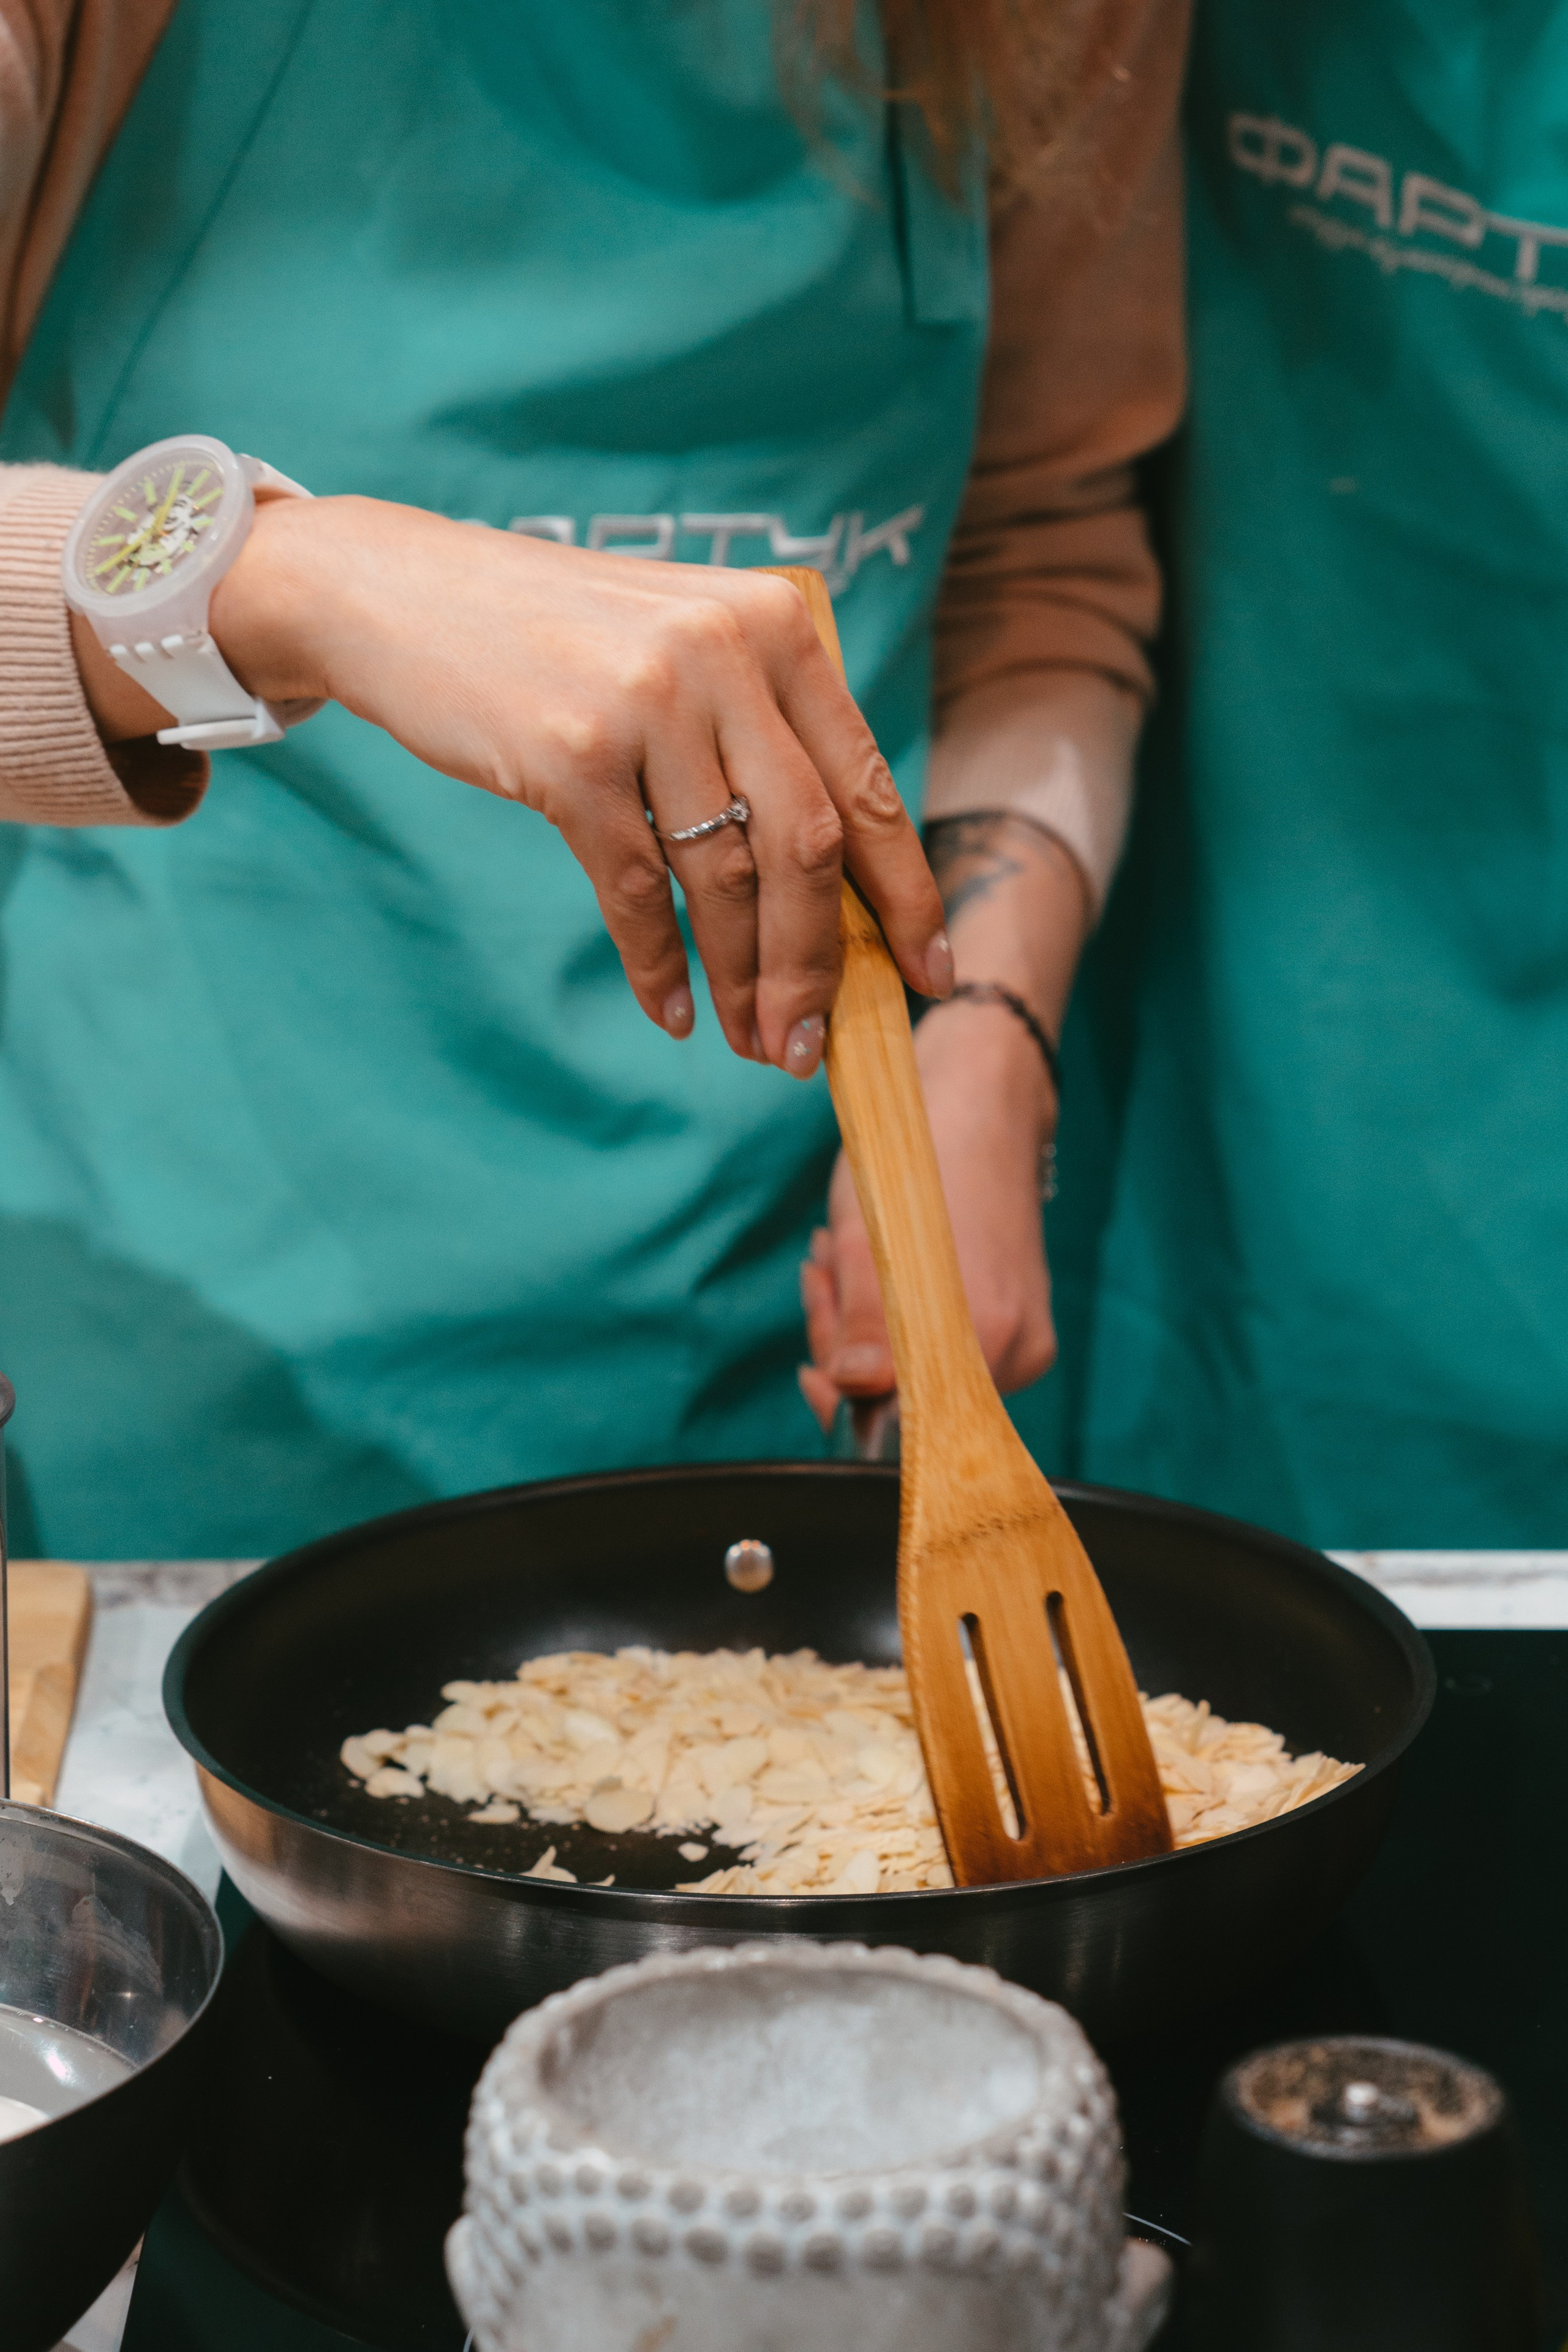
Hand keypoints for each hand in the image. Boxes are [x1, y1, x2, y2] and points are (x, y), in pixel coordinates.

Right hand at [85, 496, 951, 1072]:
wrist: (405, 592)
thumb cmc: (561, 638)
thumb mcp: (686, 646)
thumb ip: (763, 732)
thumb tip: (838, 888)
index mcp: (775, 628)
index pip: (866, 785)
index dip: (907, 892)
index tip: (931, 971)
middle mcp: (722, 655)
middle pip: (807, 849)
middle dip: (818, 964)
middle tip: (811, 1043)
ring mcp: (644, 705)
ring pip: (725, 880)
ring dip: (745, 980)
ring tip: (752, 1042)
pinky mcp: (568, 757)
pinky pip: (636, 892)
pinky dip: (660, 966)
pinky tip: (674, 1012)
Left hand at [798, 996, 1056, 1429]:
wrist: (981, 1092)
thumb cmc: (921, 1153)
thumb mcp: (867, 1238)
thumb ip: (863, 1326)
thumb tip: (854, 1395)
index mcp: (988, 1338)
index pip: (907, 1423)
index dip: (848, 1404)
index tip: (811, 1368)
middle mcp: (1017, 1350)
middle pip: (907, 1396)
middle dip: (847, 1345)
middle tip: (824, 1274)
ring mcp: (1020, 1334)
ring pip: (914, 1364)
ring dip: (861, 1318)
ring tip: (840, 1252)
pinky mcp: (1012, 1315)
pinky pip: (935, 1338)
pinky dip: (892, 1307)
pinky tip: (868, 1259)